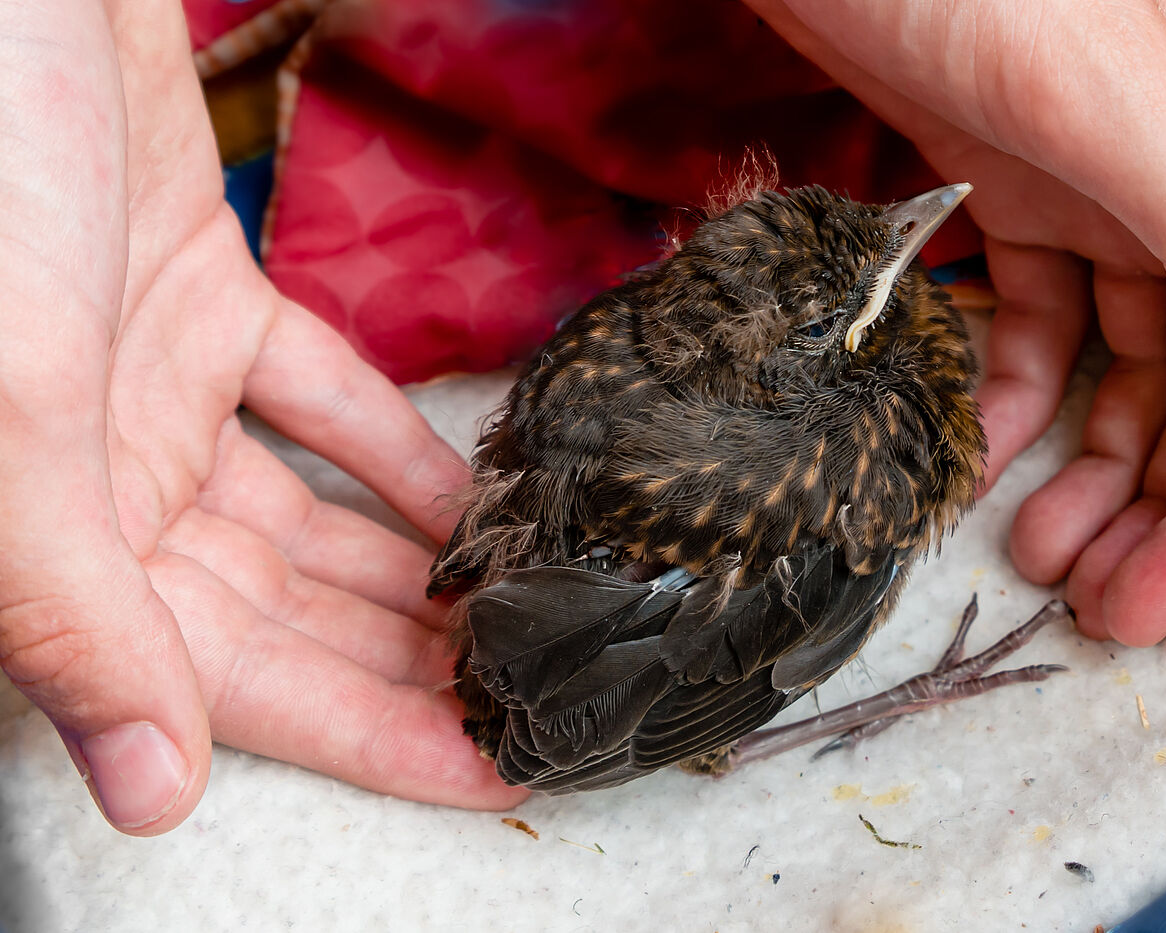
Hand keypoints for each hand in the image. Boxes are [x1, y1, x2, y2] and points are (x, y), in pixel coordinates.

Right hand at [0, 0, 524, 834]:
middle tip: (541, 693)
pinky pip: (317, 403)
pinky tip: (473, 498)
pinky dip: (393, 450)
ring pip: (311, 520)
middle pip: (289, 613)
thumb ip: (71, 603)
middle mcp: (100, 487)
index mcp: (50, 543)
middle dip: (411, 662)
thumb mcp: (7, 410)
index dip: (369, 737)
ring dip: (414, 567)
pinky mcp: (200, 306)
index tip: (494, 769)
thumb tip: (149, 788)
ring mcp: (152, 394)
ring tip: (528, 608)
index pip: (232, 688)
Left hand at [746, 0, 1165, 643]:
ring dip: (1088, 465)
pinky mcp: (1007, 189)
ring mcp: (1096, 197)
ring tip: (1031, 545)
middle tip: (1081, 600)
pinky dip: (1008, 389)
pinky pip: (1029, 317)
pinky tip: (974, 447)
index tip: (1147, 610)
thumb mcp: (1123, 110)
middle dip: (1154, 510)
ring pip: (1120, 369)